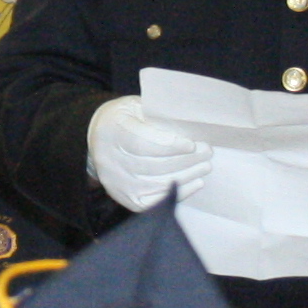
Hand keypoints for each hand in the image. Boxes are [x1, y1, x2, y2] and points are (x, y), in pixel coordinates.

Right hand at [86, 96, 215, 211]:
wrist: (100, 138)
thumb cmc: (126, 119)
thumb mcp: (137, 106)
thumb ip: (159, 115)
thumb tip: (191, 126)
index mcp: (112, 130)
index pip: (141, 143)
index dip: (169, 146)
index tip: (191, 144)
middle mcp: (110, 159)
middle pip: (152, 165)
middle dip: (184, 160)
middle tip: (206, 152)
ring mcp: (116, 182)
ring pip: (156, 184)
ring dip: (186, 176)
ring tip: (204, 166)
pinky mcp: (125, 197)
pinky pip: (155, 201)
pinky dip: (178, 193)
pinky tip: (194, 183)